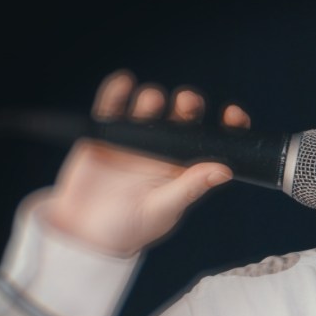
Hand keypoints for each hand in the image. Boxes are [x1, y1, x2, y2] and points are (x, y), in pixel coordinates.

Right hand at [45, 69, 251, 254]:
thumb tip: (225, 171)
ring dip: (153, 98)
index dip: (228, 125)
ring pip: (150, 107)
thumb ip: (190, 188)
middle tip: (187, 103)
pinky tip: (124, 82)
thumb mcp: (162, 209)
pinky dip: (117, 92)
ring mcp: (136, 139)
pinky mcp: (106, 134)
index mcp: (186, 167)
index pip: (214, 140)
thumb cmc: (130, 229)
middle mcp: (165, 149)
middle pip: (184, 116)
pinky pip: (112, 106)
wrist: (83, 233)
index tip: (233, 113)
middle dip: (188, 104)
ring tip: (152, 103)